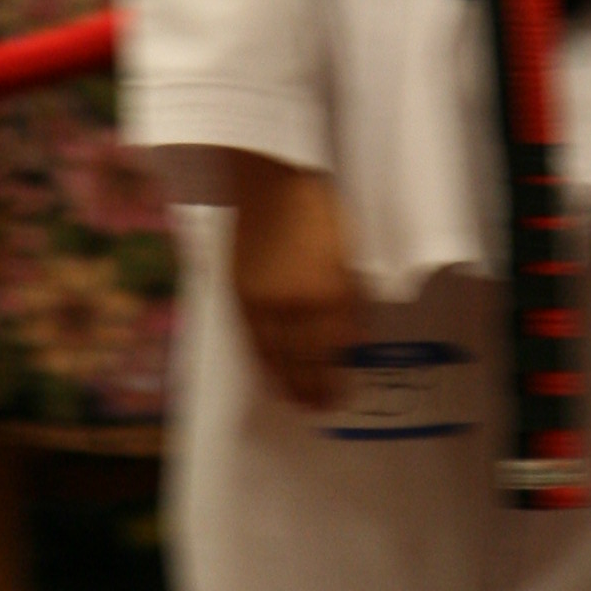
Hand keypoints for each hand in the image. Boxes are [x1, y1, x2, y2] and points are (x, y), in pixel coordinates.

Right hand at [229, 158, 358, 410]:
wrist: (274, 181)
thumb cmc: (323, 210)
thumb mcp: (351, 256)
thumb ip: (350, 300)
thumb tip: (350, 338)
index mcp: (330, 294)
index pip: (333, 352)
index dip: (334, 380)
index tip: (339, 398)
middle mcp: (296, 305)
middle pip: (303, 361)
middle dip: (311, 389)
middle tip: (317, 409)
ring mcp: (264, 301)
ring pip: (274, 355)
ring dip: (285, 382)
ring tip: (294, 400)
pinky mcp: (240, 293)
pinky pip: (252, 338)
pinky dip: (262, 360)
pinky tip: (268, 372)